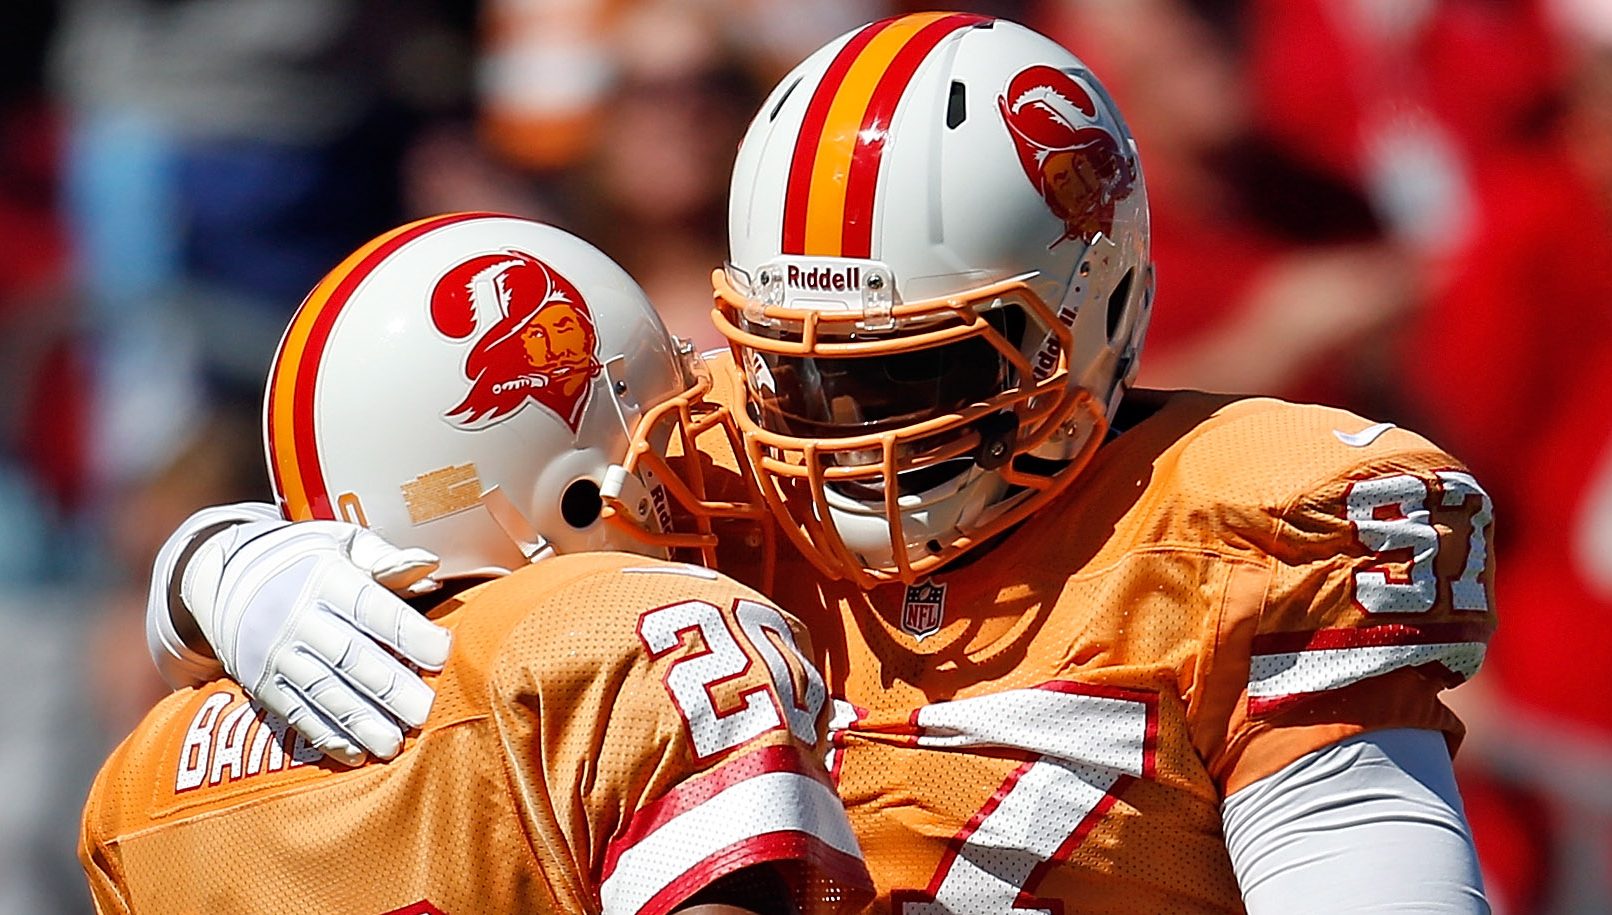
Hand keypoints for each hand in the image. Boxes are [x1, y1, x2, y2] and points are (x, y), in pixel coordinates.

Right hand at [181, 519, 451, 764]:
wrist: (222, 574)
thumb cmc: (305, 558)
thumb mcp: (341, 542)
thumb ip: (385, 558)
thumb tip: (429, 564)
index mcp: (324, 576)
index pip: (371, 607)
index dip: (407, 632)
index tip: (443, 654)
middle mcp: (296, 615)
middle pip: (348, 655)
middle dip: (388, 687)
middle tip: (426, 713)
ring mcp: (274, 652)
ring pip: (322, 690)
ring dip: (359, 721)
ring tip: (394, 745)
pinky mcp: (260, 682)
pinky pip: (293, 712)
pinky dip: (324, 736)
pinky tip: (353, 754)